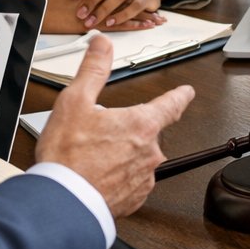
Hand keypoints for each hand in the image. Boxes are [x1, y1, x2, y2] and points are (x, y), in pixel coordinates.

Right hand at [7, 0, 163, 33]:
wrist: (36, 6)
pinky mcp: (91, 21)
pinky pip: (115, 23)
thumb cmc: (47, 1)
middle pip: (126, 3)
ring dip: (142, 17)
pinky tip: (142, 26)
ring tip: (157, 21)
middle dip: (143, 9)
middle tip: (159, 14)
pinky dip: (131, 24)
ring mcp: (96, 9)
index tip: (147, 2)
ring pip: (124, 12)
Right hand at [36, 35, 194, 216]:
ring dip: (121, 156)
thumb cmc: (67, 157)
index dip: (180, 96)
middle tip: (98, 137)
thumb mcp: (74, 102)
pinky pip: (130, 183)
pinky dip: (117, 178)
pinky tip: (96, 177)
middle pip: (146, 133)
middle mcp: (150, 152)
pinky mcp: (134, 199)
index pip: (170, 104)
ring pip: (137, 159)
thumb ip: (93, 70)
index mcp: (141, 125)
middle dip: (126, 132)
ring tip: (92, 158)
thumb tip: (102, 45)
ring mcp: (143, 178)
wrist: (62, 203)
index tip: (186, 92)